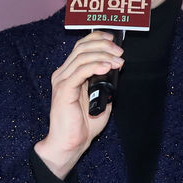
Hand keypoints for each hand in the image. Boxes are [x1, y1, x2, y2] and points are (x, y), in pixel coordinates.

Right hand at [34, 30, 122, 178]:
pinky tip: (107, 67)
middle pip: (82, 48)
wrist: (71, 144)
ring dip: (103, 55)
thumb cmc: (83, 125)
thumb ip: (105, 84)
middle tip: (120, 52)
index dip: (97, 38)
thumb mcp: (100, 99)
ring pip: (82, 57)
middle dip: (104, 46)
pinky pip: (80, 72)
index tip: (114, 39)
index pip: (81, 47)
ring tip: (118, 61)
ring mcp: (62, 81)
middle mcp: (63, 74)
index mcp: (69, 74)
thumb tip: (116, 70)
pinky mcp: (64, 90)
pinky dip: (95, 66)